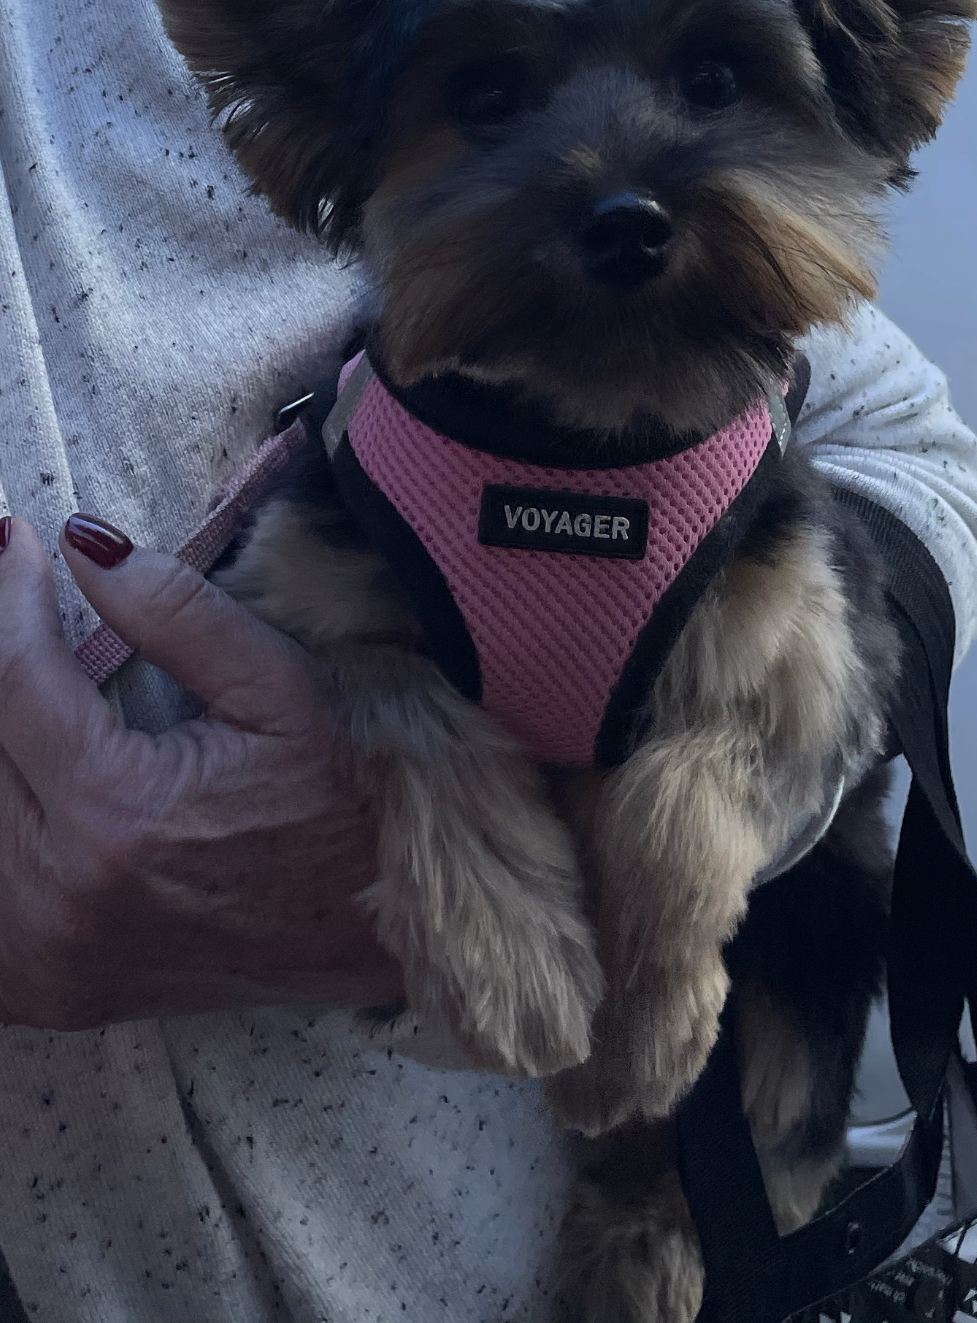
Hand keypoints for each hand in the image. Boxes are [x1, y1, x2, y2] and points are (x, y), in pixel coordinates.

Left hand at [0, 513, 403, 1028]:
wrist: (385, 929)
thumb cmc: (341, 802)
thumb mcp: (277, 685)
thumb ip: (174, 610)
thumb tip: (83, 541)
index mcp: (114, 816)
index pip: (16, 680)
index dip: (12, 597)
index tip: (15, 541)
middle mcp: (57, 896)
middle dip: (0, 663)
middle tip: (20, 601)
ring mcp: (42, 958)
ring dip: (1, 742)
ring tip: (23, 681)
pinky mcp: (43, 989)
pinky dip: (3, 815)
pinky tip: (27, 774)